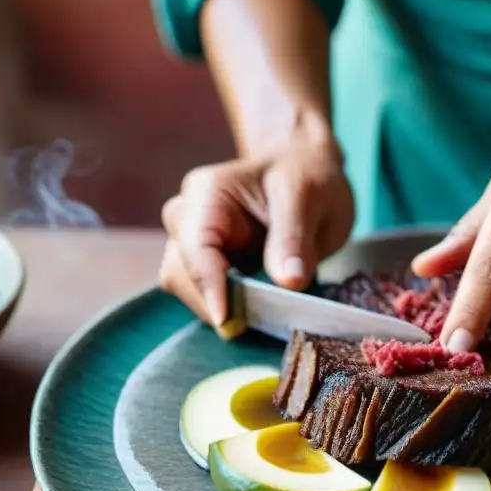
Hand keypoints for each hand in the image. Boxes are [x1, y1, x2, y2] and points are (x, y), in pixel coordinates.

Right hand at [158, 131, 353, 328]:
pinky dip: (226, 305)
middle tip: (261, 322)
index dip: (209, 288)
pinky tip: (256, 309)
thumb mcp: (309, 197)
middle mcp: (188, 215)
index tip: (228, 321)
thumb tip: (288, 282)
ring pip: (185, 287)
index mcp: (208, 193)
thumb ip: (294, 238)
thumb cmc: (306, 174)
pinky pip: (202, 291)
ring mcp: (192, 239)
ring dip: (218, 307)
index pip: (196, 249)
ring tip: (262, 315)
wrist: (305, 168)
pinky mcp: (204, 260)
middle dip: (215, 302)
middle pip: (180, 273)